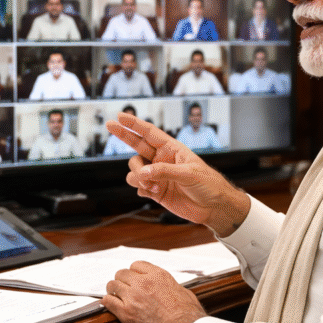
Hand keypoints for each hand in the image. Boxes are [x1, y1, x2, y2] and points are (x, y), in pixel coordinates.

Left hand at [103, 261, 206, 322]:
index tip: (133, 280)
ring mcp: (133, 297)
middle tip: (123, 291)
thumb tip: (167, 289)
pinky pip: (108, 302)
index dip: (133, 273)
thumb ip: (170, 287)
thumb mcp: (183, 293)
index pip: (136, 265)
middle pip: (122, 274)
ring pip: (112, 285)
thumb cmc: (189, 317)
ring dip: (114, 292)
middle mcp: (144, 282)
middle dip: (122, 282)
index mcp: (159, 276)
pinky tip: (111, 307)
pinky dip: (108, 303)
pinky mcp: (126, 313)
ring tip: (116, 299)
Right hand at [106, 113, 249, 234]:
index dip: (135, 123)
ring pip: (135, 170)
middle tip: (109, 125)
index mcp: (172, 149)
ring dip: (138, 176)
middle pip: (136, 145)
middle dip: (123, 135)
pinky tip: (154, 192)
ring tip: (153, 185)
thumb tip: (144, 172)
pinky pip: (138, 187)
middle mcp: (162, 160)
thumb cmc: (208, 184)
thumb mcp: (189, 173)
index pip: (150, 133)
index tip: (120, 115)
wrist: (214, 207)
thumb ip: (164, 171)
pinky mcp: (156, 191)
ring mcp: (157, 175)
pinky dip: (142, 189)